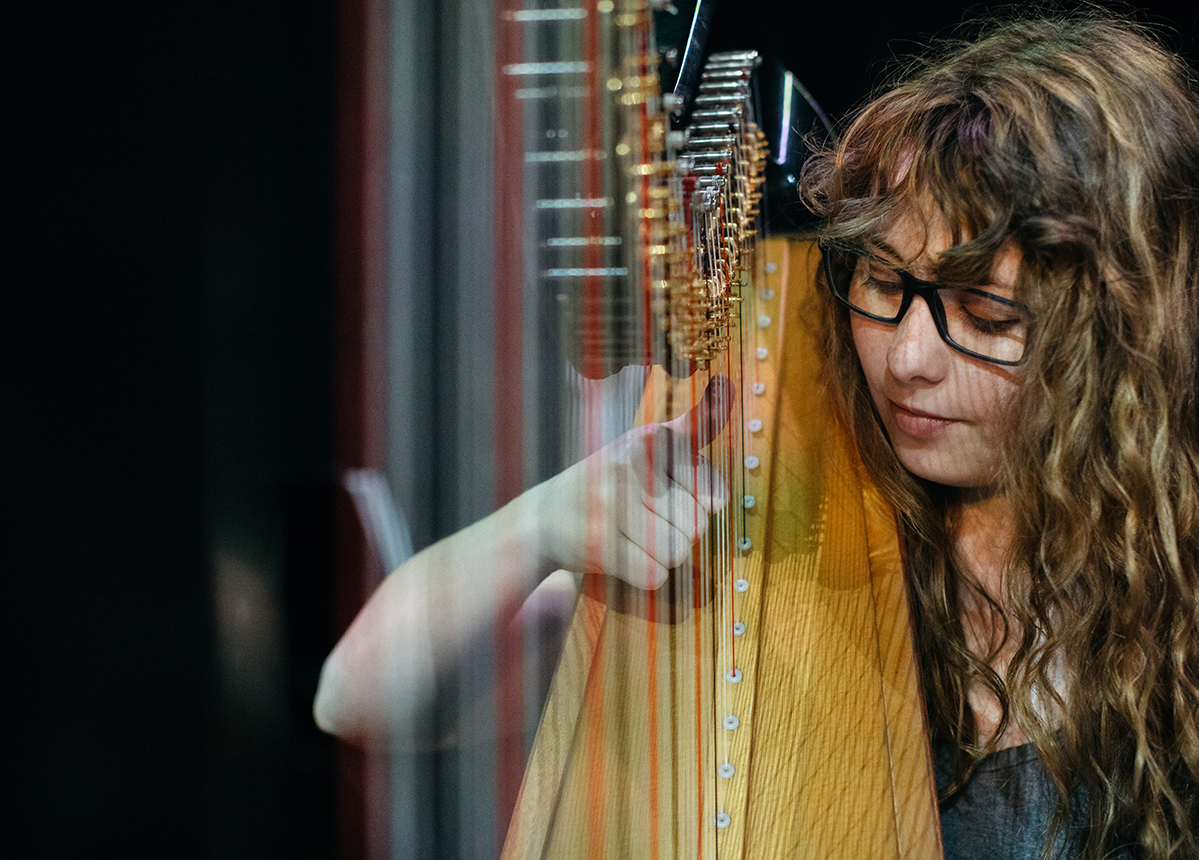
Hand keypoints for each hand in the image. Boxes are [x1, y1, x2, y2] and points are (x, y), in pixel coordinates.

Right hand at [537, 376, 732, 588]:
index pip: (716, 493)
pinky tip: (620, 554)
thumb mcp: (649, 445)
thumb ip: (695, 425)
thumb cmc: (610, 482)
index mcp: (652, 439)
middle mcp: (632, 463)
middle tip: (640, 519)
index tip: (664, 493)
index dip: (698, 505)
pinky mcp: (600, 540)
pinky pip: (655, 575)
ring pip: (678, 552)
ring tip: (630, 536)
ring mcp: (613, 501)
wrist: (543, 519)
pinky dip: (643, 574)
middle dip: (677, 533)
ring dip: (661, 555)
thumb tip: (728, 383)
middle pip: (698, 526)